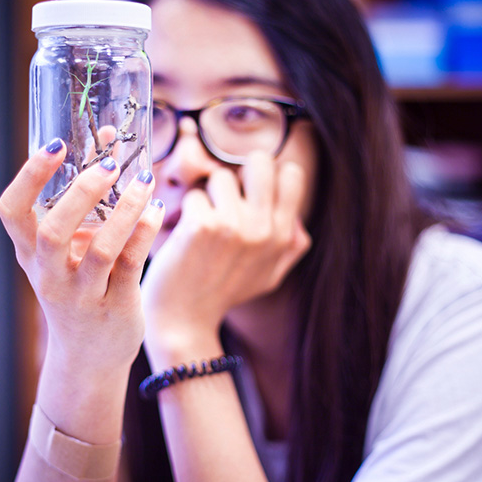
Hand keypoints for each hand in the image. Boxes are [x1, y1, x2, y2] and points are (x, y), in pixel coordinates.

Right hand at [0, 139, 163, 376]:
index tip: (55, 145)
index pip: (11, 211)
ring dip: (125, 210)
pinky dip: (146, 232)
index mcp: (30, 253)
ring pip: (100, 250)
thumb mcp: (71, 247)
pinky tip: (156, 210)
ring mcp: (81, 295)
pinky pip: (132, 265)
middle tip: (108, 164)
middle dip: (81, 192)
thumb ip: (87, 194)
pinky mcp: (115, 307)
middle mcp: (49, 275)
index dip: (29, 175)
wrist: (88, 356)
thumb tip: (109, 138)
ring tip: (145, 180)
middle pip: (52, 230)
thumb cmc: (79, 287)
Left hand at [142, 151, 310, 358]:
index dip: (267, 177)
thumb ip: (290, 245)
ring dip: (208, 196)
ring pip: (220, 176)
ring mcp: (233, 225)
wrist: (185, 320)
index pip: (292, 174)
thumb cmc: (223, 293)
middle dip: (239, 173)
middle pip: (260, 161)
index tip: (250, 193)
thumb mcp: (269, 275)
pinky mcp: (201, 225)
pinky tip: (186, 237)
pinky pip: (194, 195)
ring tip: (203, 226)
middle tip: (225, 197)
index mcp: (283, 236)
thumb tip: (296, 217)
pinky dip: (186, 212)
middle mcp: (263, 228)